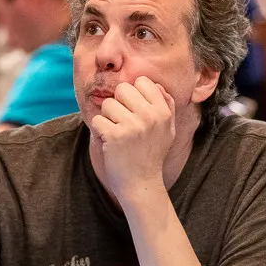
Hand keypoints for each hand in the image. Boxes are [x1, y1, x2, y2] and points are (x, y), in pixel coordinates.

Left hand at [89, 76, 175, 202]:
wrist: (141, 184)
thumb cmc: (151, 154)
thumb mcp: (168, 130)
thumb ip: (166, 105)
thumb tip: (155, 84)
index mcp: (163, 111)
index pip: (142, 81)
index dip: (134, 94)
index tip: (134, 111)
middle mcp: (150, 116)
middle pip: (122, 89)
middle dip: (118, 104)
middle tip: (124, 124)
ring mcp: (132, 125)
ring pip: (107, 104)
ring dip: (108, 119)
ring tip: (118, 135)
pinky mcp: (115, 136)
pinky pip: (97, 120)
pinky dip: (99, 132)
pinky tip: (110, 143)